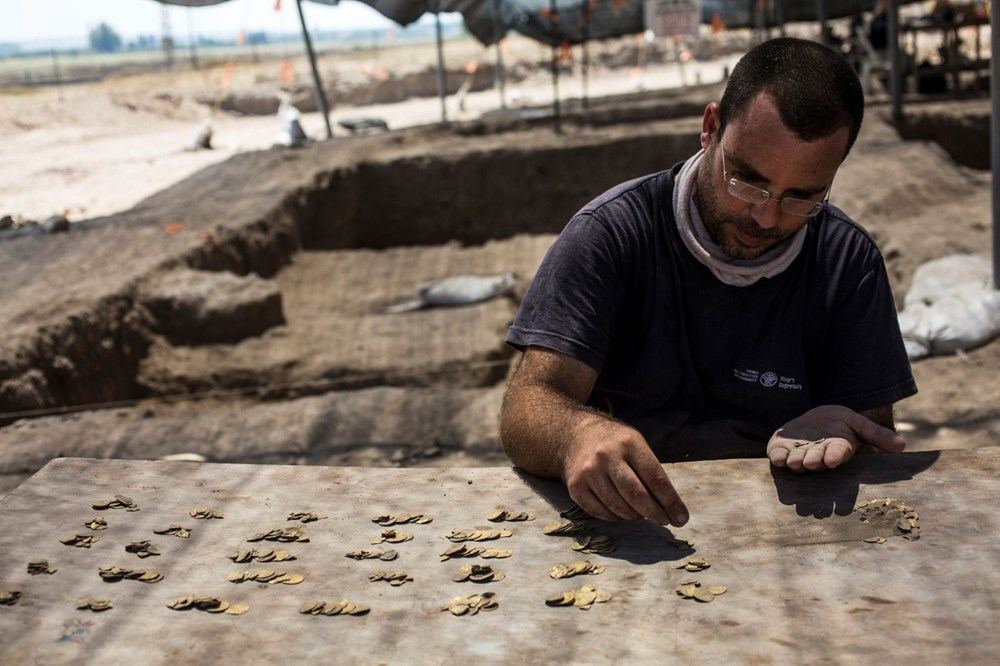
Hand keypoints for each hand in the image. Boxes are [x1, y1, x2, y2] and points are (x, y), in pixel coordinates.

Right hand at [561, 416, 688, 525]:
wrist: (576, 435)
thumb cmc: (615, 443)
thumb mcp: (636, 444)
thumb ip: (652, 472)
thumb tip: (671, 508)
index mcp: (629, 443)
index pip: (655, 478)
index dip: (670, 502)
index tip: (681, 518)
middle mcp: (607, 456)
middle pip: (636, 495)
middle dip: (655, 513)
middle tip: (664, 520)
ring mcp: (589, 472)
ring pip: (618, 507)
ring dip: (635, 516)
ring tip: (642, 513)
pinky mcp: (575, 486)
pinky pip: (600, 512)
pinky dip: (616, 517)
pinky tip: (622, 512)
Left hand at [767, 405, 905, 471]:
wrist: (815, 420)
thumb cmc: (839, 424)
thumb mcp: (858, 424)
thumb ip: (876, 434)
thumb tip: (902, 446)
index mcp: (838, 451)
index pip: (838, 455)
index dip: (835, 457)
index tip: (834, 459)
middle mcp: (819, 458)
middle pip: (816, 462)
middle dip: (813, 462)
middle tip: (810, 462)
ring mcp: (799, 456)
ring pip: (797, 463)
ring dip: (795, 462)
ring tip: (795, 461)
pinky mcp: (783, 452)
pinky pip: (779, 457)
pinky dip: (778, 457)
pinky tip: (777, 456)